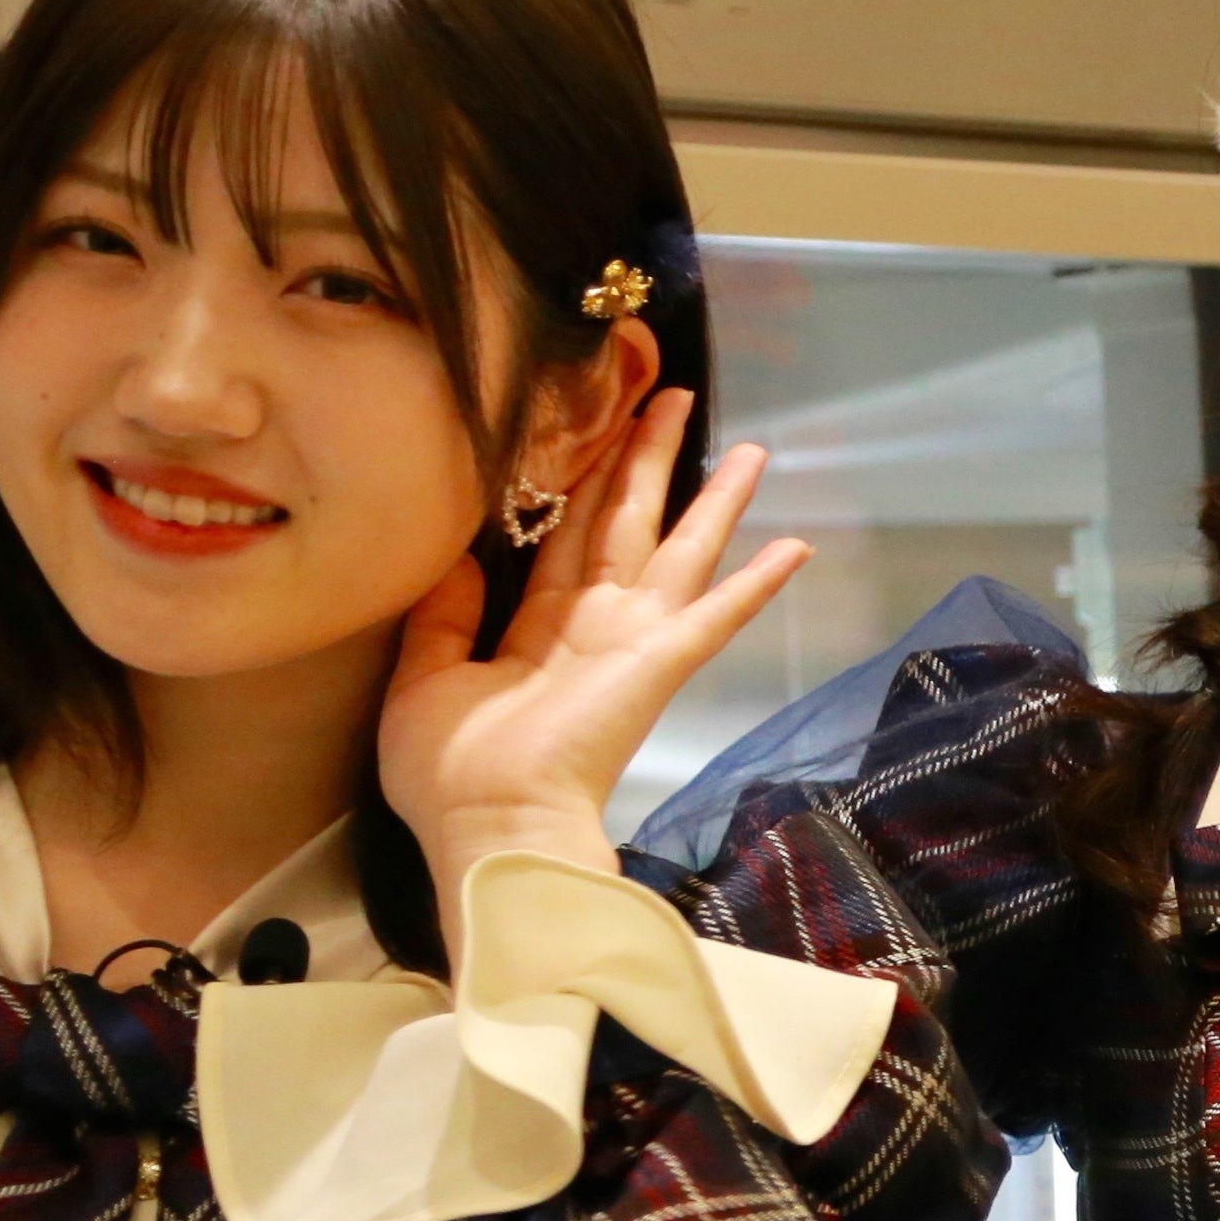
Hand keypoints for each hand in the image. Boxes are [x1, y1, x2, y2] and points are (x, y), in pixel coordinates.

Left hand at [375, 388, 810, 900]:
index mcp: (538, 630)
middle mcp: (594, 626)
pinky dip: (757, 583)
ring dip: (714, 499)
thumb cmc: (450, 772)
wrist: (491, 827)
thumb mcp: (422, 680)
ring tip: (749, 447)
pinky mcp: (659, 661)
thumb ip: (443, 616)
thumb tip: (463, 556)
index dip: (580, 479)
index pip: (566, 538)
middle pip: (626, 522)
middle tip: (669, 394)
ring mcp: (633, 642)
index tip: (595, 424)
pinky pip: (717, 614)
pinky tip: (797, 547)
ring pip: (679, 549)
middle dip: (648, 457)